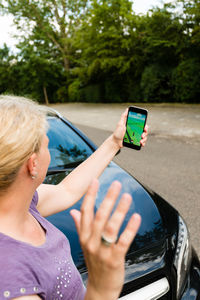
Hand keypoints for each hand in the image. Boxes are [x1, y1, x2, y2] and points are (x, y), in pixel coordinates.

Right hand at [70, 179, 140, 299]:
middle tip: (116, 184)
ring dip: (119, 210)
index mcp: (84, 236)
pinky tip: (136, 217)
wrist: (100, 288)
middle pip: (99, 216)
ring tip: (127, 197)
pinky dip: (130, 229)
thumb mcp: (84, 244)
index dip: (90, 195)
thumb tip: (74, 212)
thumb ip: (80, 226)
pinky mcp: (114, 260)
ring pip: (110, 227)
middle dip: (108, 198)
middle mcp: (91, 242)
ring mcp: (102, 251)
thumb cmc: (94, 263)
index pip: (86, 212)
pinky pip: (122, 242)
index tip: (95, 181)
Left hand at [112, 109, 148, 147]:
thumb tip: (127, 109)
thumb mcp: (120, 124)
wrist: (115, 142)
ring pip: (144, 136)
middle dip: (145, 133)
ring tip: (141, 141)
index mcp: (133, 125)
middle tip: (142, 135)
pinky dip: (143, 143)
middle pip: (145, 130)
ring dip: (144, 139)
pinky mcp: (135, 141)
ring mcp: (136, 136)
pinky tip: (141, 144)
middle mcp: (136, 130)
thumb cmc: (117, 132)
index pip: (142, 124)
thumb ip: (124, 117)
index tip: (144, 128)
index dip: (145, 125)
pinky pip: (142, 142)